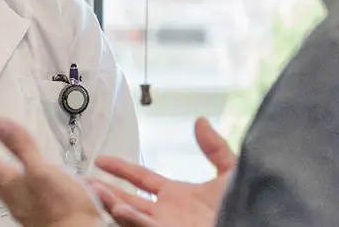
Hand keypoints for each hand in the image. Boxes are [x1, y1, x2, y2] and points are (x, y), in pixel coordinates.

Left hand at [0, 117, 104, 226]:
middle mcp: (14, 198)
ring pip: (6, 188)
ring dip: (0, 175)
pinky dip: (19, 185)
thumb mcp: (40, 168)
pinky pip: (22, 196)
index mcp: (11, 184)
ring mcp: (26, 208)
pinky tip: (29, 185)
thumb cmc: (59, 207)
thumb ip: (20, 145)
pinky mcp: (40, 214)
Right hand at [89, 117, 234, 226]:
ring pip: (128, 215)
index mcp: (176, 196)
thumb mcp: (230, 173)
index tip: (100, 160)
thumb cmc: (244, 206)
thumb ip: (215, 149)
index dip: (120, 169)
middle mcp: (165, 213)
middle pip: (126, 199)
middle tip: (83, 180)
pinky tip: (119, 208)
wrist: (255, 224)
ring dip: (111, 203)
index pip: (141, 179)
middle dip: (104, 190)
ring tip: (92, 191)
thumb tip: (200, 121)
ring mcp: (164, 226)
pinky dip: (130, 219)